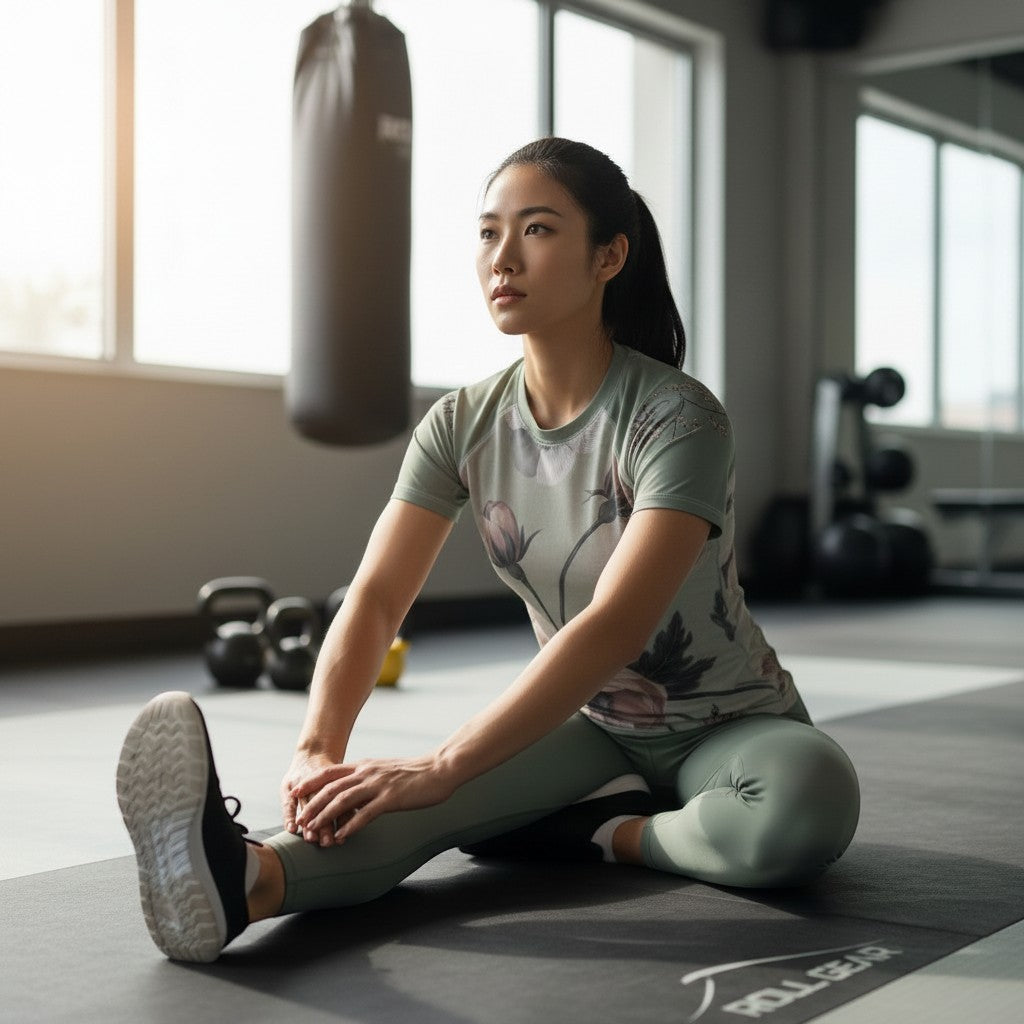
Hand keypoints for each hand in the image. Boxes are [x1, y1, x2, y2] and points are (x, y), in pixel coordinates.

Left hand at [289, 753, 456, 846]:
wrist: (440, 769)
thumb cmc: (415, 773)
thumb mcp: (386, 770)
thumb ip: (368, 777)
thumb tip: (354, 789)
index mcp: (365, 765)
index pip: (329, 772)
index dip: (310, 782)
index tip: (294, 793)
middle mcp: (367, 772)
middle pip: (331, 788)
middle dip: (312, 805)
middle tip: (300, 822)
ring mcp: (379, 784)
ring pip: (343, 800)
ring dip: (325, 817)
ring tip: (313, 832)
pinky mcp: (391, 798)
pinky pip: (366, 814)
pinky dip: (351, 826)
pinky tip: (342, 837)